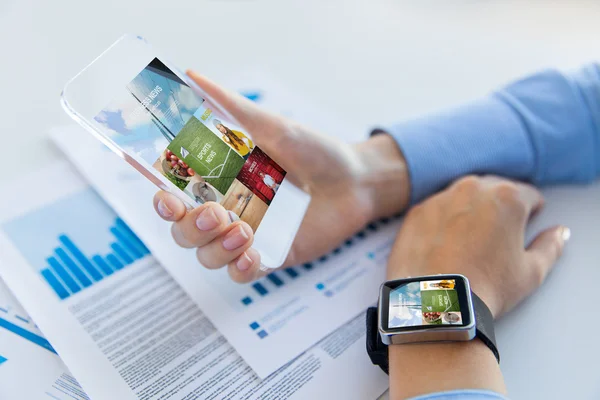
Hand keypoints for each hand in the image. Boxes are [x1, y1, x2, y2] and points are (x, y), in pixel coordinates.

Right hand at [154, 71, 409, 282]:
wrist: (356, 179)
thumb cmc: (314, 149)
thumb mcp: (271, 125)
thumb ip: (230, 107)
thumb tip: (190, 76)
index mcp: (218, 181)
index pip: (174, 197)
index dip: (164, 203)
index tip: (169, 199)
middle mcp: (226, 210)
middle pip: (184, 232)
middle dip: (191, 228)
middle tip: (216, 213)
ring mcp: (247, 236)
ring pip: (207, 256)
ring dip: (216, 249)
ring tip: (243, 231)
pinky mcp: (270, 257)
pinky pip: (241, 275)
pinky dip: (240, 269)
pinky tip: (252, 255)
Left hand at [386, 176, 568, 399]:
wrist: (437, 302)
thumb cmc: (487, 287)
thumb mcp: (531, 271)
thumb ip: (550, 246)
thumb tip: (559, 232)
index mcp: (507, 197)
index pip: (528, 195)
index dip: (531, 213)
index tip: (523, 229)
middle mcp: (472, 188)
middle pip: (494, 190)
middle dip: (499, 208)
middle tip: (496, 238)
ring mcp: (440, 198)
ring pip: (462, 197)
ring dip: (469, 211)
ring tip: (468, 242)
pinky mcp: (417, 212)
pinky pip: (436, 209)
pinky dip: (442, 221)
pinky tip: (443, 245)